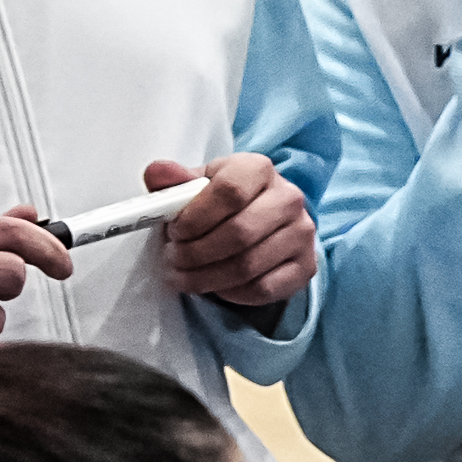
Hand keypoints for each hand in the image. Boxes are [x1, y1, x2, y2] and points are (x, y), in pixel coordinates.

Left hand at [145, 151, 313, 318]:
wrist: (265, 219)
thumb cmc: (227, 202)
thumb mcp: (200, 184)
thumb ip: (176, 182)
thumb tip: (156, 173)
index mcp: (259, 169)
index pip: (229, 192)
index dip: (195, 218)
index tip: (174, 232)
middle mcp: (288, 198)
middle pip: (239, 232)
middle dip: (196, 253)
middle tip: (174, 259)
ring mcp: (301, 233)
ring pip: (248, 266)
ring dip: (206, 277)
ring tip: (184, 276)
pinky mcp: (306, 266)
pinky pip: (264, 288)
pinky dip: (232, 292)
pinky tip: (216, 285)